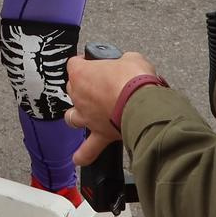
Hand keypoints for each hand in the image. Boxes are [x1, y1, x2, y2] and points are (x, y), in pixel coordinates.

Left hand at [64, 50, 158, 167]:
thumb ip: (123, 61)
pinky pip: (88, 149)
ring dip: (77, 116)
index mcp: (82, 74)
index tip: (93, 63)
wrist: (143, 103)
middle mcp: (80, 96)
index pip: (74, 64)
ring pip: (72, 117)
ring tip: (85, 115)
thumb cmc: (134, 79)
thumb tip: (127, 63)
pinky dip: (83, 154)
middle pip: (72, 89)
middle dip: (84, 86)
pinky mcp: (100, 134)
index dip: (84, 63)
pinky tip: (79, 158)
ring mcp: (88, 117)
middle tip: (101, 85)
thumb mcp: (132, 58)